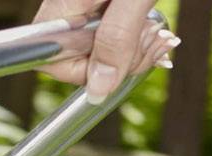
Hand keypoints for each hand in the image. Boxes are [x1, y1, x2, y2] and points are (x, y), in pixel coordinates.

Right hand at [33, 0, 179, 104]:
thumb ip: (116, 38)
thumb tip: (98, 90)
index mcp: (64, 4)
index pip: (52, 59)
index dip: (87, 72)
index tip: (120, 63)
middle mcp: (68, 7)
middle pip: (78, 59)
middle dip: (122, 61)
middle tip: (153, 39)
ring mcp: (85, 8)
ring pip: (101, 50)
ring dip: (135, 50)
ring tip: (159, 32)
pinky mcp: (104, 7)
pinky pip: (114, 36)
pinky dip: (137, 39)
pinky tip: (155, 31)